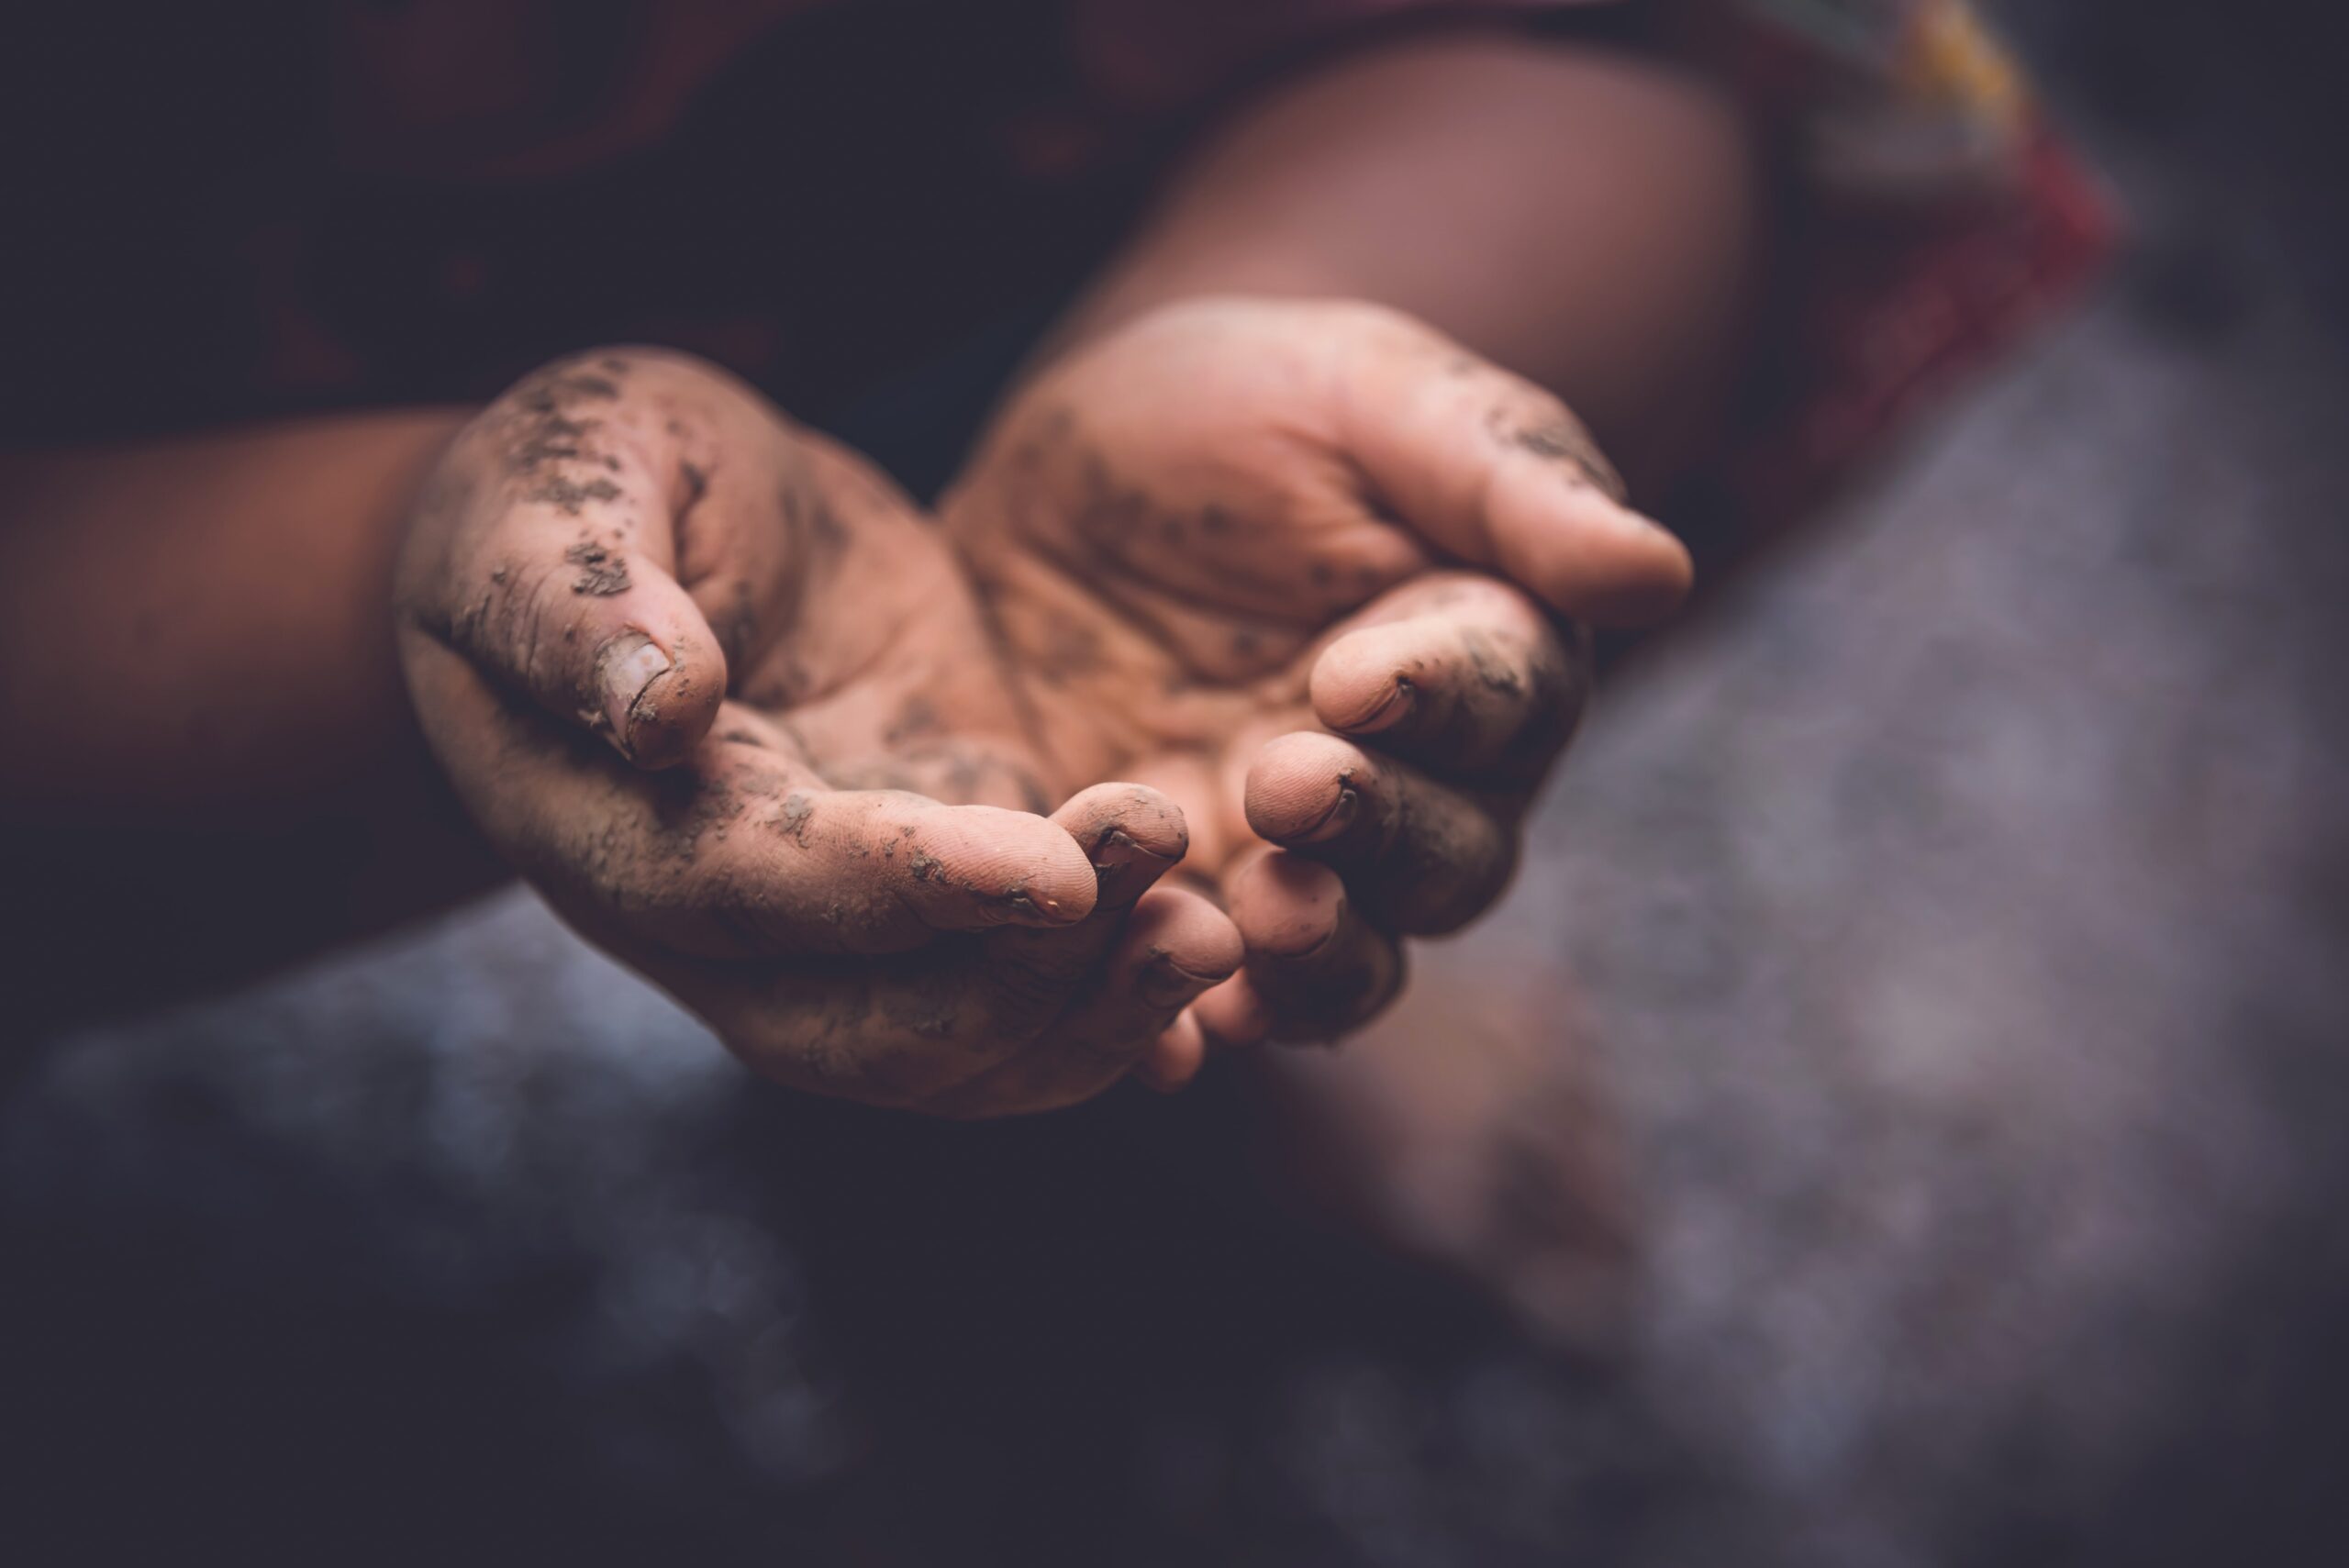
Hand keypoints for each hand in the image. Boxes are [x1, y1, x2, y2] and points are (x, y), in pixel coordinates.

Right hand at [394, 350, 1239, 1114]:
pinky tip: (1221, 954)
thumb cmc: (559, 493)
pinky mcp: (940, 876)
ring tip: (1220, 928)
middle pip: (876, 1027)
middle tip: (1184, 914)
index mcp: (615, 826)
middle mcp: (726, 918)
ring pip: (961, 1043)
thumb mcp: (546, 498)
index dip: (908, 890)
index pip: (764, 890)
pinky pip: (1019, 987)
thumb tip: (657, 706)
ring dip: (1092, 1015)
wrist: (643, 521)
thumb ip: (575, 598)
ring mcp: (841, 915)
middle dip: (1031, 990)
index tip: (1051, 868)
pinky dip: (1111, 1001)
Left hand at [942, 298, 1690, 1067]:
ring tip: (1254, 916)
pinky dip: (1195, 1024)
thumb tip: (1660, 574)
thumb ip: (1507, 478)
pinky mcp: (1172, 905)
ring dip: (1316, 956)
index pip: (1505, 697)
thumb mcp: (1368, 395)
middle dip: (1379, 832)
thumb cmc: (1239, 406)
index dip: (1443, 699)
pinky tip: (1172, 1038)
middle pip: (1448, 857)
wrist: (1053, 481)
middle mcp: (1412, 785)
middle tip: (1287, 783)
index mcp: (1481, 653)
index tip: (1357, 677)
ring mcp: (1290, 860)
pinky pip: (1208, 997)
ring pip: (1353, 956)